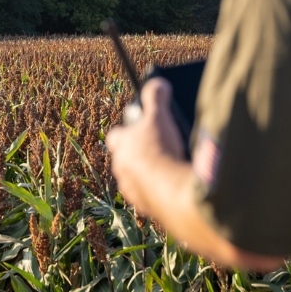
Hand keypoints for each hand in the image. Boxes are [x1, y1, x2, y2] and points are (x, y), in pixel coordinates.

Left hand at [107, 78, 186, 215]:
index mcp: (120, 147)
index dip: (128, 130)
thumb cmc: (160, 151)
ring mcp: (132, 191)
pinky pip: (150, 197)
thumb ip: (156, 96)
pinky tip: (174, 184)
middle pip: (126, 158)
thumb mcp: (159, 116)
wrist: (173, 193)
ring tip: (170, 166)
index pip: (116, 135)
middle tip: (160, 147)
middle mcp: (121, 170)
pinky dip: (159, 191)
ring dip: (149, 174)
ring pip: (137, 179)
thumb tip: (157, 83)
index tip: (142, 127)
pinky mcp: (147, 208)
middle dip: (139, 153)